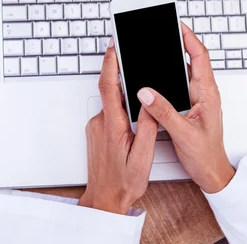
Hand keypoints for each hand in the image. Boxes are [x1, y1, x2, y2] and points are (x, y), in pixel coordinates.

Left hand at [79, 38, 158, 213]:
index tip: (114, 46)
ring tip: (140, 103)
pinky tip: (133, 120)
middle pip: (111, 90)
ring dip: (124, 98)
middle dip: (123, 77)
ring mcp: (96, 127)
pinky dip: (121, 109)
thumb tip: (149, 100)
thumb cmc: (124, 182)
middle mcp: (100, 122)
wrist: (105, 199)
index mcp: (112, 125)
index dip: (110, 63)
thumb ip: (147, 126)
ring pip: (112, 103)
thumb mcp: (143, 156)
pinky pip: (109, 112)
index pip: (108, 85)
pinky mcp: (96, 132)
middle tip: (135, 63)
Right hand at [136, 23, 234, 192]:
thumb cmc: (205, 155)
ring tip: (160, 44)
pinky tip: (159, 72)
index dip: (189, 38)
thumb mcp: (182, 133)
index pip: (200, 57)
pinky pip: (180, 83)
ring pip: (186, 70)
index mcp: (207, 94)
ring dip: (174, 57)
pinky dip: (170, 74)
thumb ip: (164, 112)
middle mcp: (204, 93)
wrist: (211, 172)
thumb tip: (146, 93)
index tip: (176, 25)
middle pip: (193, 58)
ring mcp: (198, 98)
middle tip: (165, 29)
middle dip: (180, 41)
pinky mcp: (191, 105)